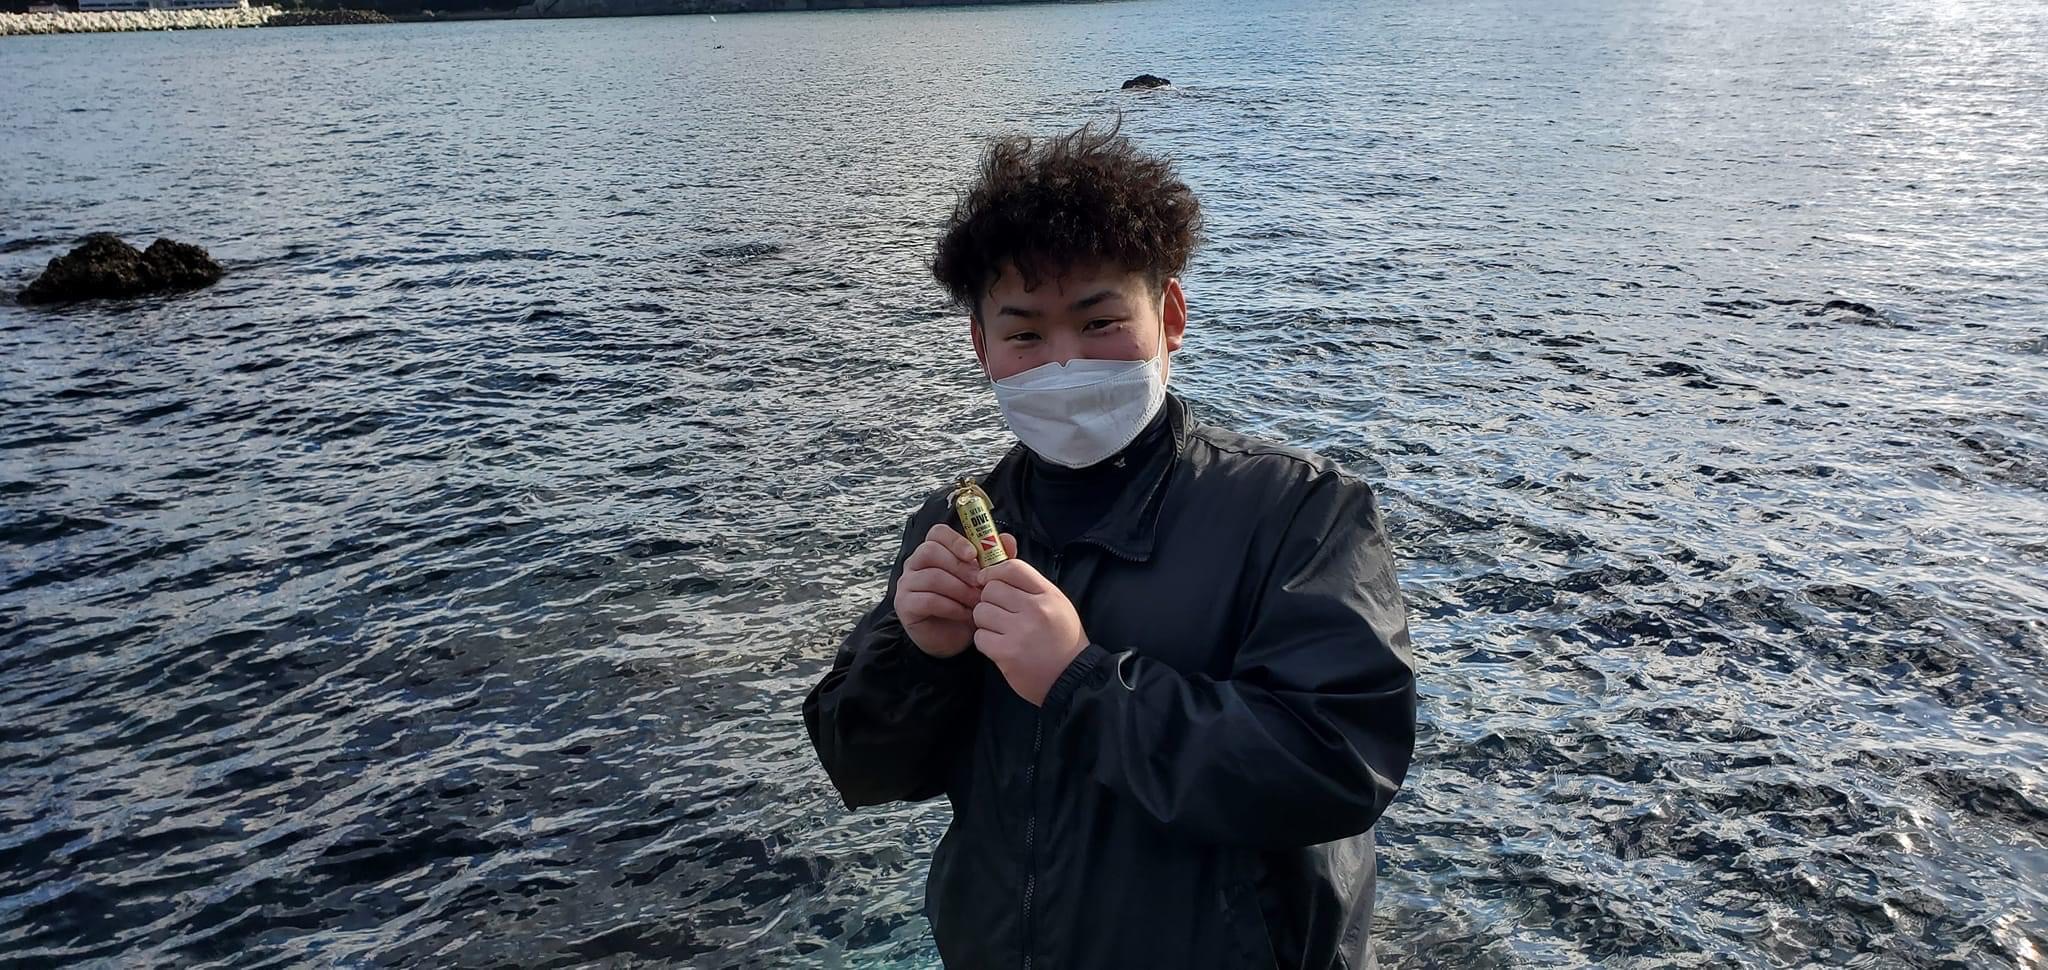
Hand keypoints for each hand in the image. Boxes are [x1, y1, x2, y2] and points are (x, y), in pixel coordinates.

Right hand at [894, 524, 984, 658]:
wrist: (956, 638)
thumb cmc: (967, 604)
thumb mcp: (985, 580)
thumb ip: (996, 559)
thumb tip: (1008, 540)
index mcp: (934, 551)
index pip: (937, 533)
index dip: (956, 540)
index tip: (973, 554)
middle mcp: (916, 564)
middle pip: (930, 551)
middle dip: (960, 567)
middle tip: (980, 582)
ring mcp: (907, 584)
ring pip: (931, 576)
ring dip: (959, 589)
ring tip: (976, 601)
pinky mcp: (905, 605)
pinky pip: (927, 599)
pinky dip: (950, 606)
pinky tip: (964, 613)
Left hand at [974, 534, 1088, 705]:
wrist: (1073, 678)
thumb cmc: (1063, 640)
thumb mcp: (1057, 605)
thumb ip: (1031, 588)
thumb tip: (996, 574)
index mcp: (1048, 595)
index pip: (1012, 568)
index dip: (993, 572)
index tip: (986, 580)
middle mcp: (1035, 609)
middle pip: (991, 589)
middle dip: (989, 601)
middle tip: (999, 614)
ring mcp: (1020, 632)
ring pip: (981, 612)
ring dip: (985, 622)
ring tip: (1000, 631)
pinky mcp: (1007, 653)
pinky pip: (980, 637)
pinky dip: (986, 642)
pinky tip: (1000, 647)